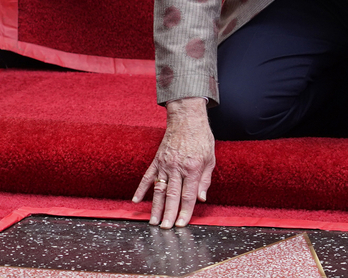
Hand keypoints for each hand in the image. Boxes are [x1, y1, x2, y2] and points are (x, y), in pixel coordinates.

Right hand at [133, 97, 215, 227]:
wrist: (187, 118)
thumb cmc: (201, 138)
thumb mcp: (210, 158)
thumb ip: (205, 180)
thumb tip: (201, 199)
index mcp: (193, 168)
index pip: (189, 195)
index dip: (185, 211)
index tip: (182, 224)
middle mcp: (177, 167)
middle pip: (172, 195)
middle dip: (169, 214)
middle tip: (165, 228)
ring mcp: (165, 164)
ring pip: (159, 189)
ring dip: (155, 207)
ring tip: (153, 221)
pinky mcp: (157, 160)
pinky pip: (147, 177)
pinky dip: (140, 189)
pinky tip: (136, 201)